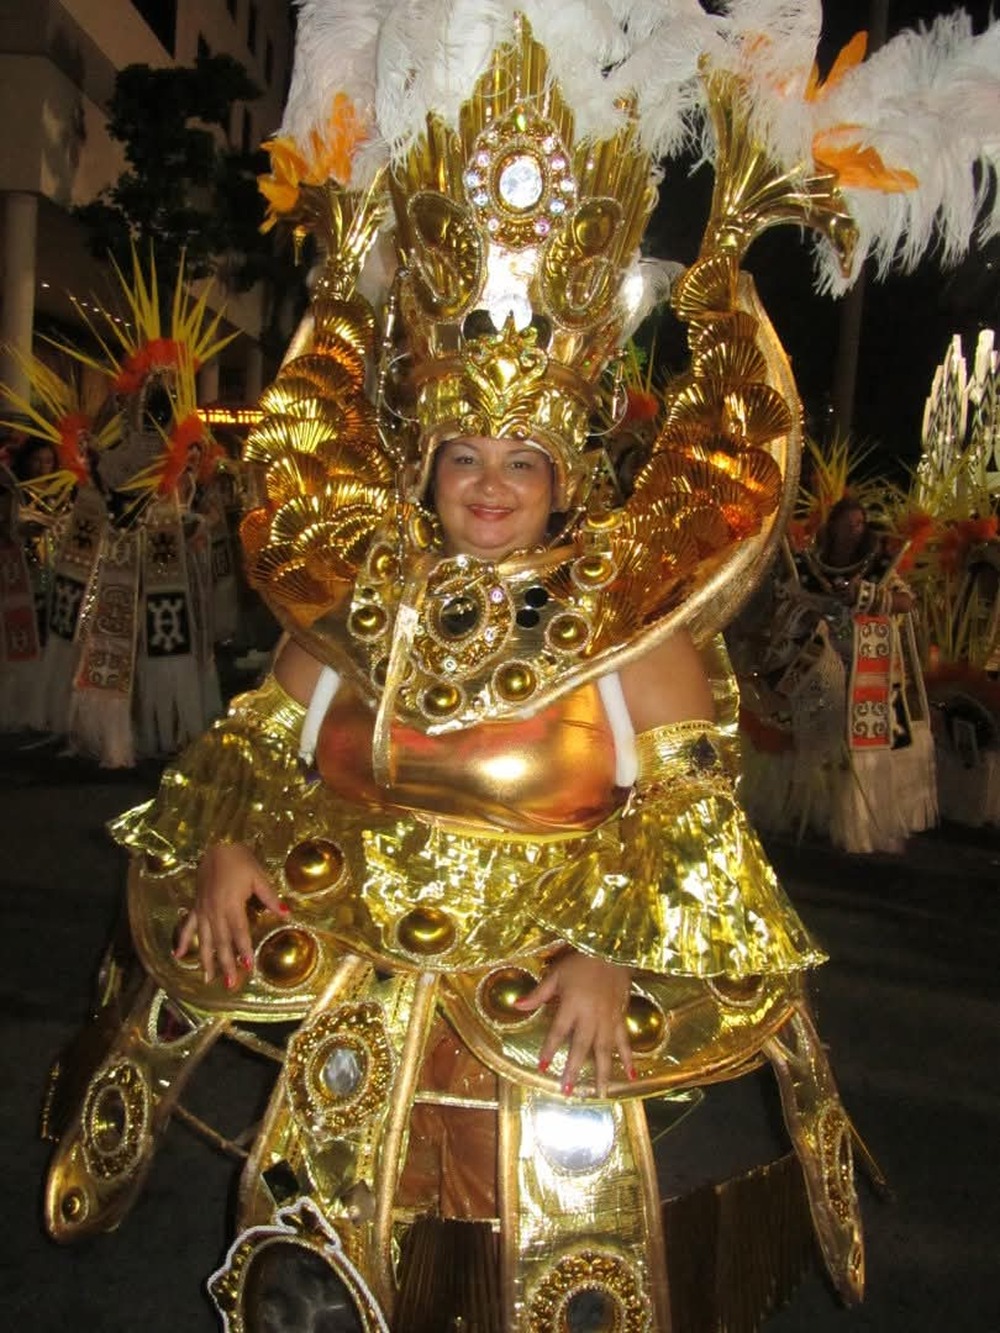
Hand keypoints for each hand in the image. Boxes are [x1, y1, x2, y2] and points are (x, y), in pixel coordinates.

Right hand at [173, 842, 284, 987]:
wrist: (216, 843)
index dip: (244, 950)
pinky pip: (187, 926)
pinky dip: (183, 941)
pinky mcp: (196, 905)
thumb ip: (270, 897)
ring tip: (208, 979)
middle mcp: (214, 911)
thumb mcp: (259, 876)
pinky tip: (178, 955)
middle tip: (230, 984)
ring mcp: (202, 910)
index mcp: (231, 905)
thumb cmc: (240, 859)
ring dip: (207, 960)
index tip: (247, 967)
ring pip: (205, 940)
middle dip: (226, 964)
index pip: (239, 933)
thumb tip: (286, 913)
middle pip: (221, 942)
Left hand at [516, 950, 633, 1096]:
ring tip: (601, 1094)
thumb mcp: (556, 974)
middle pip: (581, 1047)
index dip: (549, 1049)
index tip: (541, 1067)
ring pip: (605, 1050)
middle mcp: (591, 1016)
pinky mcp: (621, 1018)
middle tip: (567, 1090)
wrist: (611, 950)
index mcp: (572, 1005)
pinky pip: (625, 1041)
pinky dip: (629, 1058)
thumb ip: (538, 994)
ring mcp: (608, 1019)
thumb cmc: (580, 962)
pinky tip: (632, 1075)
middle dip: (573, 1069)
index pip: (558, 1031)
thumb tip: (516, 1006)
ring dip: (602, 1072)